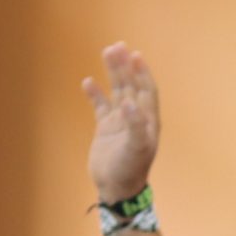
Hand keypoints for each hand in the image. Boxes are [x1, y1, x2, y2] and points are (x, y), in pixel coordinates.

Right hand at [83, 44, 161, 203]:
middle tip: (117, 46)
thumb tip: (127, 102)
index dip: (142, 72)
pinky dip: (95, 94)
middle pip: (130, 85)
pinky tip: (88, 81)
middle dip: (125, 66)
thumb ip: (134, 124)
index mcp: (148, 120)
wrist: (116, 188)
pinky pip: (100, 106)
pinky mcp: (105, 129)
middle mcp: (135, 117)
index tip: (135, 55)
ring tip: (106, 52)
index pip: (146, 90)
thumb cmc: (130, 170)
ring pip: (116, 91)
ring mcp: (120, 122)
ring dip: (112, 73)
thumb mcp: (136, 148)